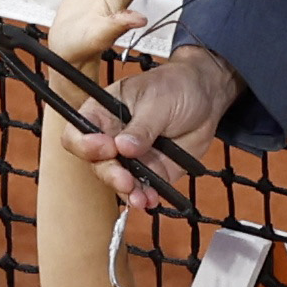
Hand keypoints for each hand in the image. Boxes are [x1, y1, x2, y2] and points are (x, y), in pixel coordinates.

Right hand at [79, 44, 241, 208]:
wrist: (207, 98)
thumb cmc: (177, 86)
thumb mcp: (158, 100)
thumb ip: (142, 126)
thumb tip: (123, 147)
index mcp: (104, 112)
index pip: (79, 131)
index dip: (85, 144)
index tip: (106, 147)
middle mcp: (112, 137)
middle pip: (97, 162)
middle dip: (110, 173)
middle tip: (126, 179)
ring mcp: (130, 157)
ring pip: (117, 180)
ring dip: (126, 191)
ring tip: (141, 197)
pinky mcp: (150, 171)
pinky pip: (142, 189)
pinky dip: (145, 197)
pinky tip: (151, 200)